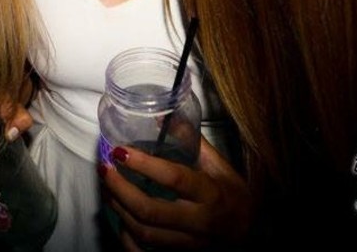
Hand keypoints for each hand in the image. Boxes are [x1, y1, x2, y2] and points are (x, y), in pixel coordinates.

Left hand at [101, 137, 251, 249]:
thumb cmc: (234, 197)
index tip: (121, 151)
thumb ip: (193, 142)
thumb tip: (164, 116)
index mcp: (212, 195)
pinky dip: (128, 237)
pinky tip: (120, 219)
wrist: (251, 235)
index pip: (175, 179)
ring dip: (120, 210)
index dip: (145, 164)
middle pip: (151, 211)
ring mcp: (190, 244)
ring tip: (108, 189)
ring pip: (145, 233)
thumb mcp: (222, 168)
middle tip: (105, 170)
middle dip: (121, 190)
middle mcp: (200, 222)